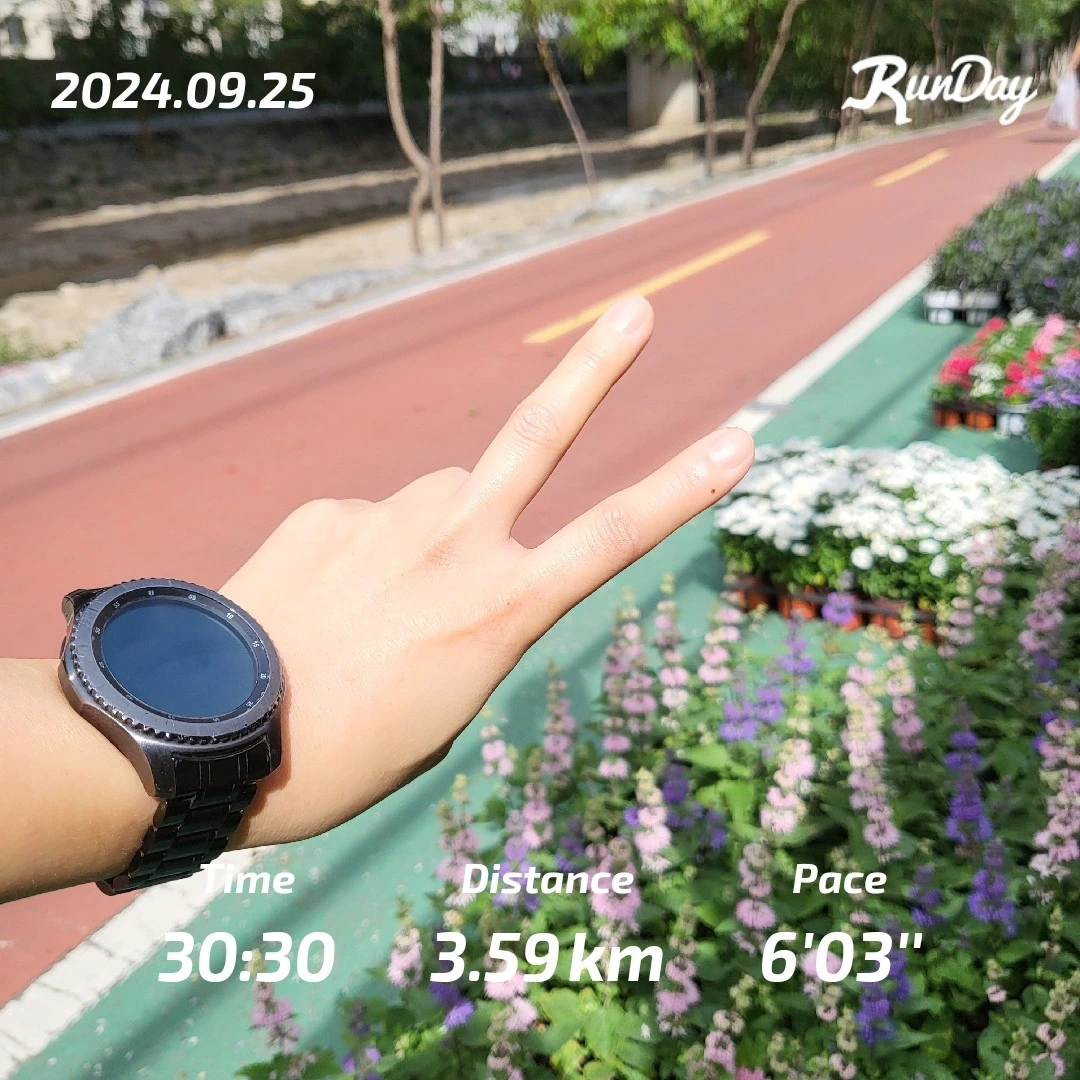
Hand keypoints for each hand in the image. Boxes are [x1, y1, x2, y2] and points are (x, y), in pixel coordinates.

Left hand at [222, 295, 753, 848]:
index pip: (615, 537)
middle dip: (597, 367)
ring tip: (378, 611)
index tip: (738, 438)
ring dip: (437, 537)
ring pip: (443, 501)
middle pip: (539, 434)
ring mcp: (389, 519)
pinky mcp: (328, 512)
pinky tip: (321, 607)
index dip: (683, 488)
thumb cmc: (343, 757)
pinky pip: (370, 524)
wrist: (212, 738)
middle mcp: (456, 544)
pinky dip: (365, 558)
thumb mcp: (443, 716)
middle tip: (637, 309)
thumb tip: (452, 559)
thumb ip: (472, 624)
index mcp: (502, 611)